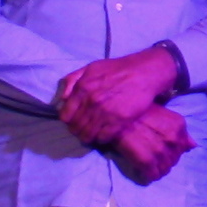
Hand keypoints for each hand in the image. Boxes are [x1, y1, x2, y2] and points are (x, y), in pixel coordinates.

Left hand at [59, 47, 177, 143]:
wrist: (144, 72)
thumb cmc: (118, 69)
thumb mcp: (91, 68)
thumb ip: (72, 80)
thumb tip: (62, 98)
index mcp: (82, 89)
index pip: (66, 115)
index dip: (68, 121)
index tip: (74, 121)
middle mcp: (91, 102)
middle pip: (76, 127)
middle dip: (77, 131)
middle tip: (82, 131)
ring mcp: (105, 112)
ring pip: (88, 134)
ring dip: (88, 137)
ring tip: (92, 136)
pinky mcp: (120, 120)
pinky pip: (104, 137)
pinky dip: (102, 139)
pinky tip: (104, 136)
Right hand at [112, 106, 195, 183]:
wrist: (116, 116)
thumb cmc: (137, 113)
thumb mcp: (163, 116)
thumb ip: (179, 131)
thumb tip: (193, 145)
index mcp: (179, 126)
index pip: (183, 148)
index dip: (172, 151)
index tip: (161, 150)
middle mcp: (174, 139)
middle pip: (174, 160)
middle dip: (165, 161)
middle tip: (152, 158)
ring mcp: (161, 150)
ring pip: (165, 170)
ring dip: (157, 170)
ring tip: (147, 165)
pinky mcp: (147, 161)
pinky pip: (153, 175)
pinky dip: (148, 176)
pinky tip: (142, 171)